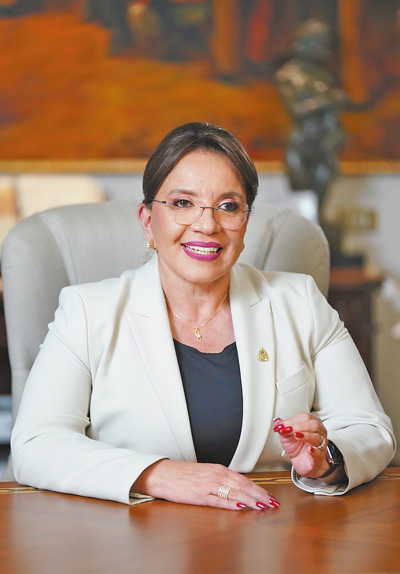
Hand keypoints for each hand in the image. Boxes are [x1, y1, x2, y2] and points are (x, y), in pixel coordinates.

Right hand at [132, 459, 279, 510]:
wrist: (163, 474)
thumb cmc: (183, 475)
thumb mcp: (206, 473)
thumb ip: (222, 480)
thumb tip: (238, 489)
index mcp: (219, 470)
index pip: (244, 480)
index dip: (259, 488)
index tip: (270, 496)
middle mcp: (216, 475)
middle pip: (243, 486)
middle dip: (259, 495)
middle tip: (273, 503)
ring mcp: (208, 485)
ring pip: (235, 492)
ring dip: (250, 500)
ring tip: (263, 506)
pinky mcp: (199, 495)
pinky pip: (219, 500)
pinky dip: (231, 504)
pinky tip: (241, 507)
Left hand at [273, 413, 330, 478]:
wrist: (301, 462)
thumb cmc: (297, 447)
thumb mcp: (286, 436)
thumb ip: (282, 427)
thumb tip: (277, 422)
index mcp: (310, 424)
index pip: (305, 417)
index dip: (293, 420)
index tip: (283, 425)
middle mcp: (318, 433)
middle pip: (314, 425)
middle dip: (300, 426)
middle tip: (289, 430)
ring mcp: (320, 445)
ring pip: (317, 437)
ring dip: (306, 435)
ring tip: (296, 436)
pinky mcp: (319, 458)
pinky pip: (319, 453)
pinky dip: (314, 451)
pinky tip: (309, 449)